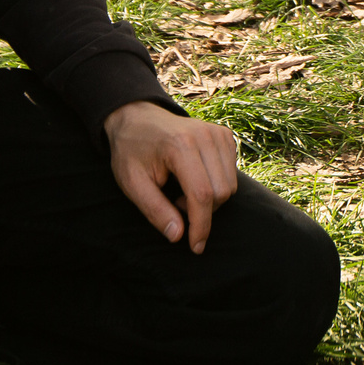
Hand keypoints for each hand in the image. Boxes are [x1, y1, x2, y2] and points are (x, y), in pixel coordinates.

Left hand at [103, 100, 239, 251]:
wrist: (137, 117)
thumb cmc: (131, 151)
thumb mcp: (132, 183)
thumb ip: (155, 210)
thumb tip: (178, 235)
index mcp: (180, 146)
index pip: (202, 194)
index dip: (201, 226)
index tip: (195, 247)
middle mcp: (204, 136)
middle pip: (221, 192)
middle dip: (202, 212)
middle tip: (175, 204)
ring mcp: (217, 133)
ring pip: (230, 185)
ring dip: (210, 199)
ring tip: (182, 191)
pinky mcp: (225, 136)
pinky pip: (232, 174)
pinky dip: (216, 185)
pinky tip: (194, 179)